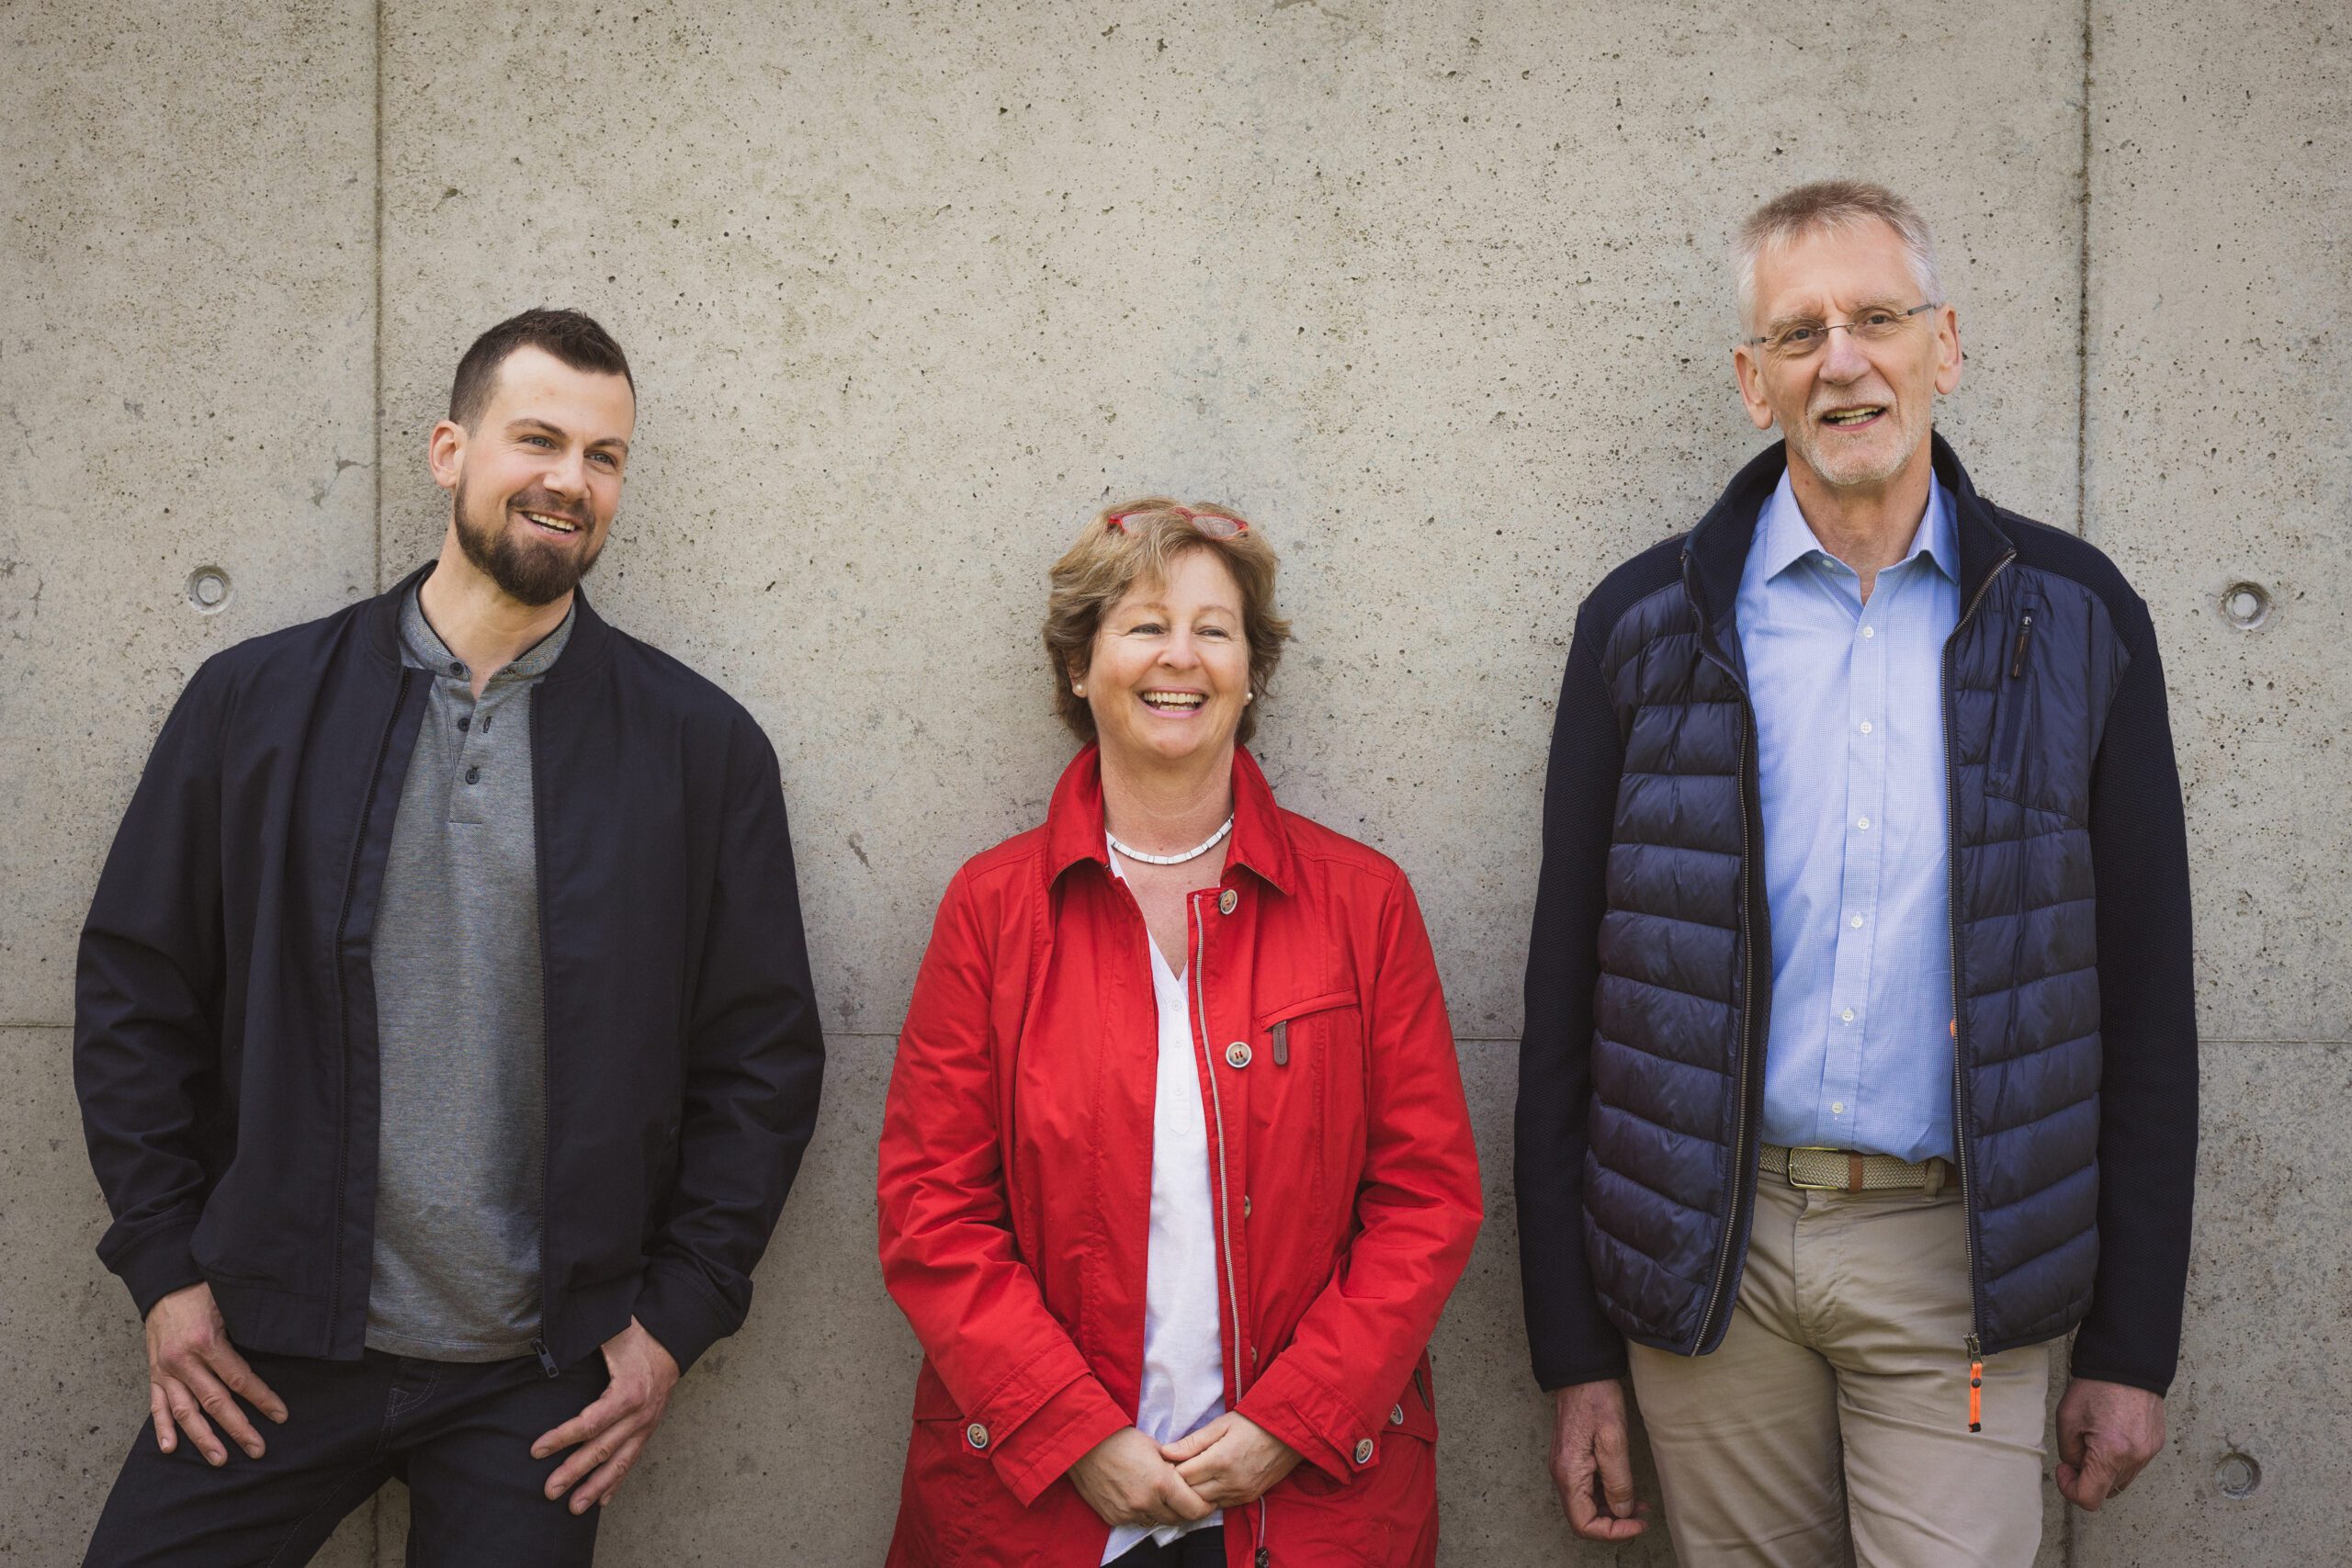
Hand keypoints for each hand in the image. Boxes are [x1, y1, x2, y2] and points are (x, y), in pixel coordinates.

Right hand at [144, 1281, 287, 1465]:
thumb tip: (277, 1345)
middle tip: (257, 1449)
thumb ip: (245, 1328)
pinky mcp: (154, 1374)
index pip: (239, 1378)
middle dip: (238, 1427)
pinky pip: (157, 1405)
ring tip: (219, 1459)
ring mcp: (165, 1370)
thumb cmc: (201, 1290)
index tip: (280, 1415)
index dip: (261, 1398)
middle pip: (215, 1401)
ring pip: (185, 1411)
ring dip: (202, 1437)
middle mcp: (183, 1361)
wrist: (163, 1282)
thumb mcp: (228, 1303)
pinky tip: (170, 1448)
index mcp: (206, 1341)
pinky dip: (162, 1427)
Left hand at [531, 1318, 680, 1513]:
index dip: (562, 1438)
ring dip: (596, 1487)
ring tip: (574, 1508)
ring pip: (619, 1462)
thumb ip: (582, 1340)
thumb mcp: (610, 1331)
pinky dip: (617, 1481)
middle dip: (574, 1472)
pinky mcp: (649, 1428)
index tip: (536, 1450)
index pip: (590, 1423)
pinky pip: (632, 1459)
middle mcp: (639, 1414)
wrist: (674, 1337)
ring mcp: (646, 1424)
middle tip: (549, 1491)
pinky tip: (603, 1501)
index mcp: (628, 1392)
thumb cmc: (638, 1333)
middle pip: (602, 1449)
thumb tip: (549, 1349)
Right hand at [1067, 1426, 1215, 1529]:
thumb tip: (1189, 1477)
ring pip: (1156, 1521)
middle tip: (1186, 1498)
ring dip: (1162, 1511)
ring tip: (1159, 1494)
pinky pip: (1135, 1520)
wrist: (1083, 1445)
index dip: (1205, 1507)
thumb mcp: (1156, 1447)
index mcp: (1161, 1483)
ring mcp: (1128, 1513)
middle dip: (1185, 1510)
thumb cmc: (1121, 1439)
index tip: (1208, 1501)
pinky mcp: (1113, 1517)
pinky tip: (1137, 1494)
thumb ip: (1175, 1467)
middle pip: (1178, 1519)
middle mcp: (1146, 1503)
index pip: (1195, 1509)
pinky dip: (1141, 1511)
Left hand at [1163, 1412, 1301, 1507]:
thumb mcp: (1221, 1425)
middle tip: (1176, 1468)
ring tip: (1192, 1474)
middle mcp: (1230, 1482)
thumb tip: (1166, 1452)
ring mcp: (1241, 1493)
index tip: (1168, 1460)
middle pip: (1191, 1493)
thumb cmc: (1254, 1422)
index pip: (1182, 1476)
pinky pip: (1221, 1504)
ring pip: (1205, 1503)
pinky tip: (1209, 1482)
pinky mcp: (1249, 1497)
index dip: (1171, 1469)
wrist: (1290, 1432)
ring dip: (1195, 1492)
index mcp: (1220, 1460)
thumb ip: (1193, 1442)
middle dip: (1180, 1483)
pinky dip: (1211, 1496)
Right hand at [1549, 1379, 1647, 1540]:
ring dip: (1613, 1510)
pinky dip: (1607, 1495)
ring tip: (1639, 1503)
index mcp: (1569, 1474)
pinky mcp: (1572, 1459)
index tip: (1637, 1524)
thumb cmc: (1596, 1400)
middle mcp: (1563, 1475)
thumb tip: (1623, 1511)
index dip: (1613, 1531)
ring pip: (1586, 1505)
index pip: (1584, 1524)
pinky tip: (1626, 1488)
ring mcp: (1566, 1467)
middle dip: (1614, 1523)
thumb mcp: (1614, 1440)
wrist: (1581, 1372)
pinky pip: (1587, 1489)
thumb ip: (1618, 1481)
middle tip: (1642, 1516)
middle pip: (1584, 1518)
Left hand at [2054, 1377, 2164, 1510]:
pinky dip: (2120, 1459)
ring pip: (2121, 1480)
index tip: (2064, 1470)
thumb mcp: (2067, 1419)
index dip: (2070, 1490)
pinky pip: (2134, 1465)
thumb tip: (2077, 1469)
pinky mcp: (2156, 1445)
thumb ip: (2069, 1453)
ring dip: (2105, 1470)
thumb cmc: (2095, 1388)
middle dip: (2087, 1478)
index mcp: (2111, 1454)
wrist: (2127, 1365)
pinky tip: (2111, 1436)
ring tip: (2095, 1440)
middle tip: (2078, 1450)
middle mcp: (2135, 1458)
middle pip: (2106, 1491)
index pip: (2090, 1498)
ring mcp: (2149, 1453)